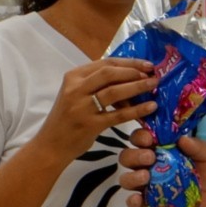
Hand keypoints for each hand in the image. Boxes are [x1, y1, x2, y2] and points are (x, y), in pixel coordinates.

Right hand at [35, 58, 157, 164]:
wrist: (51, 144)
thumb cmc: (69, 117)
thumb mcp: (79, 94)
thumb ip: (99, 84)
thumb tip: (133, 76)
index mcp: (73, 77)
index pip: (106, 63)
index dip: (130, 62)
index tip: (148, 64)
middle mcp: (75, 89)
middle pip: (110, 73)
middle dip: (134, 72)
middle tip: (153, 75)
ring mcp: (81, 107)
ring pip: (114, 92)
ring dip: (137, 87)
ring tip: (154, 86)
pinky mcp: (89, 124)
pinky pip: (119, 115)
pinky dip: (137, 110)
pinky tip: (151, 107)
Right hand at [119, 129, 205, 206]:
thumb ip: (198, 146)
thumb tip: (182, 139)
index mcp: (162, 149)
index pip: (142, 138)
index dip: (140, 136)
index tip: (149, 138)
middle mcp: (150, 165)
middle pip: (128, 157)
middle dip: (134, 155)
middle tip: (150, 157)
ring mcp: (148, 185)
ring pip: (126, 178)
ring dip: (132, 176)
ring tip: (146, 176)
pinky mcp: (150, 203)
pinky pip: (134, 202)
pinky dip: (133, 200)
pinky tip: (139, 198)